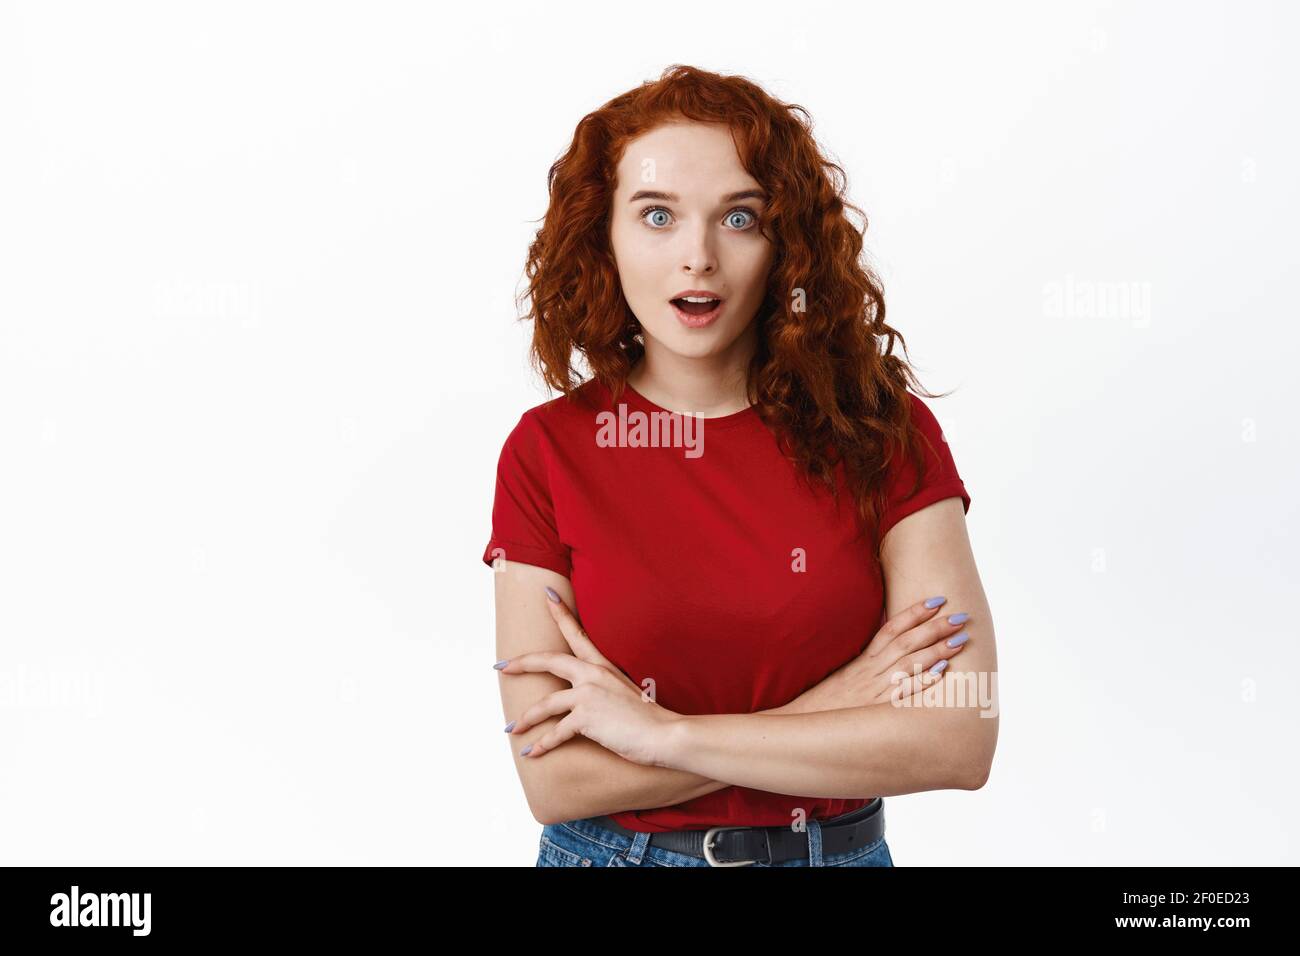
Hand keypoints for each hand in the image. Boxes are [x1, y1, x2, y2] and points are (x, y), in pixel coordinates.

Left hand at [498, 591, 682, 765]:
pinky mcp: (586, 717)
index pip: (577, 633)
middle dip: (522, 663)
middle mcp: (593, 674)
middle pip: (548, 660)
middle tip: (502, 667)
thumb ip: (604, 691)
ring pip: (545, 704)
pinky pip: (556, 732)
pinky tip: (532, 752)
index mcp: (603, 666)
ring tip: (512, 729)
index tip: (546, 595)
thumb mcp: (624, 695)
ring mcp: (588, 694)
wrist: (665, 734)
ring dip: (526, 719)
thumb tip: (587, 702)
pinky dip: (542, 744)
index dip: (560, 612)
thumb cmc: (650, 720)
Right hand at [778, 596, 972, 714]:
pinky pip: (902, 694)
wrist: (800, 727)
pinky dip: (921, 682)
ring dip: (936, 650)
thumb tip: (890, 649)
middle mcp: (870, 671)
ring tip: (960, 638)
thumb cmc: (824, 704)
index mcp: (862, 660)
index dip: (914, 613)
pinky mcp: (876, 711)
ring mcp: (873, 690)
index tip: (937, 600)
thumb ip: (867, 663)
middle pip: (906, 643)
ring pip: (908, 665)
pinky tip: (940, 672)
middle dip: (935, 628)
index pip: (891, 629)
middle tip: (962, 616)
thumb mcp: (844, 677)